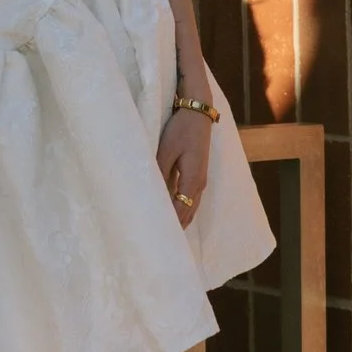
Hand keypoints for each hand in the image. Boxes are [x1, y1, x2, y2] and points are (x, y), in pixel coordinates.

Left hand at [155, 106, 212, 231]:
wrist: (198, 110)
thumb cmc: (181, 128)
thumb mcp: (166, 149)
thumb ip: (160, 172)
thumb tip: (152, 194)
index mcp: (192, 180)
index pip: (181, 210)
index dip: (170, 224)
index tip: (157, 236)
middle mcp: (199, 184)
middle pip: (188, 213)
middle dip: (175, 226)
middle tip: (159, 242)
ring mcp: (200, 179)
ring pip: (190, 207)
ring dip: (179, 219)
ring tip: (165, 233)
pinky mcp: (196, 173)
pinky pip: (190, 198)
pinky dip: (182, 208)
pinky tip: (172, 213)